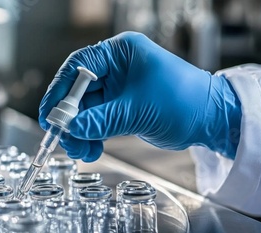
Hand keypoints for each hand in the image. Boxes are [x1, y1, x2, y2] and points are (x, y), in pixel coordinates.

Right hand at [39, 32, 241, 161]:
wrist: (209, 119)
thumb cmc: (183, 102)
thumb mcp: (137, 110)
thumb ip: (101, 120)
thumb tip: (70, 128)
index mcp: (121, 53)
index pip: (78, 67)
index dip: (61, 91)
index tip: (51, 115)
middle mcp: (116, 67)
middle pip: (79, 91)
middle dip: (70, 118)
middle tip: (64, 139)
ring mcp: (118, 89)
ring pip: (86, 109)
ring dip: (79, 131)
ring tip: (81, 151)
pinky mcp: (121, 107)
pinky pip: (97, 120)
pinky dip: (91, 135)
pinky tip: (90, 149)